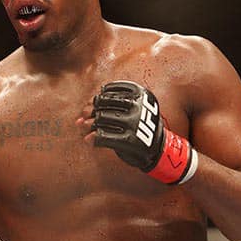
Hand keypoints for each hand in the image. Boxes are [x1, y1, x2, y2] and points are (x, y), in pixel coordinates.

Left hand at [77, 80, 197, 184]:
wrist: (158, 149)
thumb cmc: (139, 126)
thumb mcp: (129, 110)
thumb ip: (107, 107)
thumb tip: (82, 113)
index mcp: (140, 93)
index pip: (110, 91)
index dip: (98, 97)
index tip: (95, 104)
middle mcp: (138, 106)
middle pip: (103, 104)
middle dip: (91, 110)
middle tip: (86, 115)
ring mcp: (134, 123)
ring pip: (101, 119)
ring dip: (89, 124)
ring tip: (85, 126)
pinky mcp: (129, 141)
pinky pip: (103, 137)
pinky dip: (93, 138)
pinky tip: (89, 140)